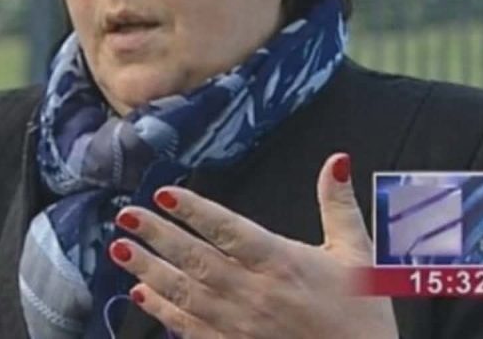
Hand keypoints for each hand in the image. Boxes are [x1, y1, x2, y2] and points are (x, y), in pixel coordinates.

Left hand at [108, 153, 396, 338]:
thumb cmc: (362, 316)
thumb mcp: (358, 255)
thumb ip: (338, 206)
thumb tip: (336, 160)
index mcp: (282, 263)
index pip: (229, 230)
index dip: (195, 211)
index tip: (163, 193)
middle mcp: (254, 293)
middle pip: (197, 259)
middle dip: (158, 236)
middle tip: (126, 215)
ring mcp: (239, 326)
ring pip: (186, 293)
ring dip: (149, 270)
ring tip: (119, 249)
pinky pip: (189, 328)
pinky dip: (163, 310)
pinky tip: (140, 293)